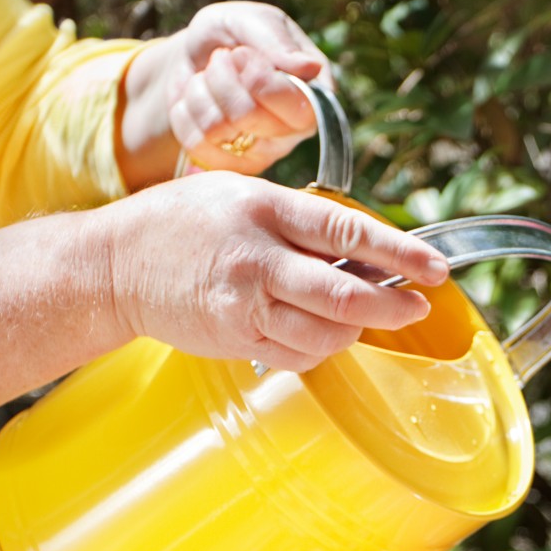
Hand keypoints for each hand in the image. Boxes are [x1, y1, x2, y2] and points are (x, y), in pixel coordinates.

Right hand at [104, 172, 449, 373]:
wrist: (116, 264)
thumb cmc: (184, 223)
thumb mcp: (244, 195)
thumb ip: (301, 220)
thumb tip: (367, 250)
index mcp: (266, 208)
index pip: (348, 233)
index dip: (399, 253)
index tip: (435, 269)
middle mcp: (257, 257)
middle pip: (344, 295)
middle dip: (393, 306)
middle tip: (415, 307)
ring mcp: (245, 304)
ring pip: (327, 333)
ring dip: (357, 330)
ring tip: (362, 316)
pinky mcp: (237, 339)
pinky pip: (299, 355)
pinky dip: (322, 347)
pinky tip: (320, 331)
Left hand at [117, 3, 329, 187]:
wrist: (195, 55)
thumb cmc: (231, 35)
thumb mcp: (248, 20)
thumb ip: (274, 39)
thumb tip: (310, 68)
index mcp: (314, 94)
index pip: (294, 104)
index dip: (258, 79)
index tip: (241, 53)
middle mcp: (294, 131)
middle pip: (248, 117)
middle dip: (221, 78)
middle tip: (221, 60)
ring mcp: (262, 153)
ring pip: (216, 130)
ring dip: (200, 92)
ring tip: (207, 79)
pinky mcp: (230, 167)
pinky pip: (195, 145)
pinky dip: (184, 113)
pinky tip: (197, 102)